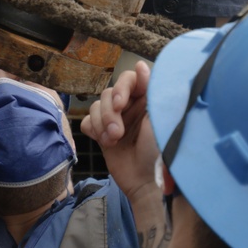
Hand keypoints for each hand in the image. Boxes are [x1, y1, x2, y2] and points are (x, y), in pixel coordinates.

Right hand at [80, 61, 157, 196]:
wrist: (147, 182)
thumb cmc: (160, 151)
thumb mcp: (160, 118)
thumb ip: (152, 90)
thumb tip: (141, 65)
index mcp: (148, 98)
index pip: (129, 78)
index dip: (121, 88)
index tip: (122, 104)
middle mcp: (131, 106)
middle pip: (108, 93)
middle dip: (110, 113)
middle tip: (118, 132)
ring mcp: (115, 120)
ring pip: (96, 107)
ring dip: (102, 124)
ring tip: (114, 140)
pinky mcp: (102, 134)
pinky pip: (87, 121)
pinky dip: (93, 130)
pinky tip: (104, 142)